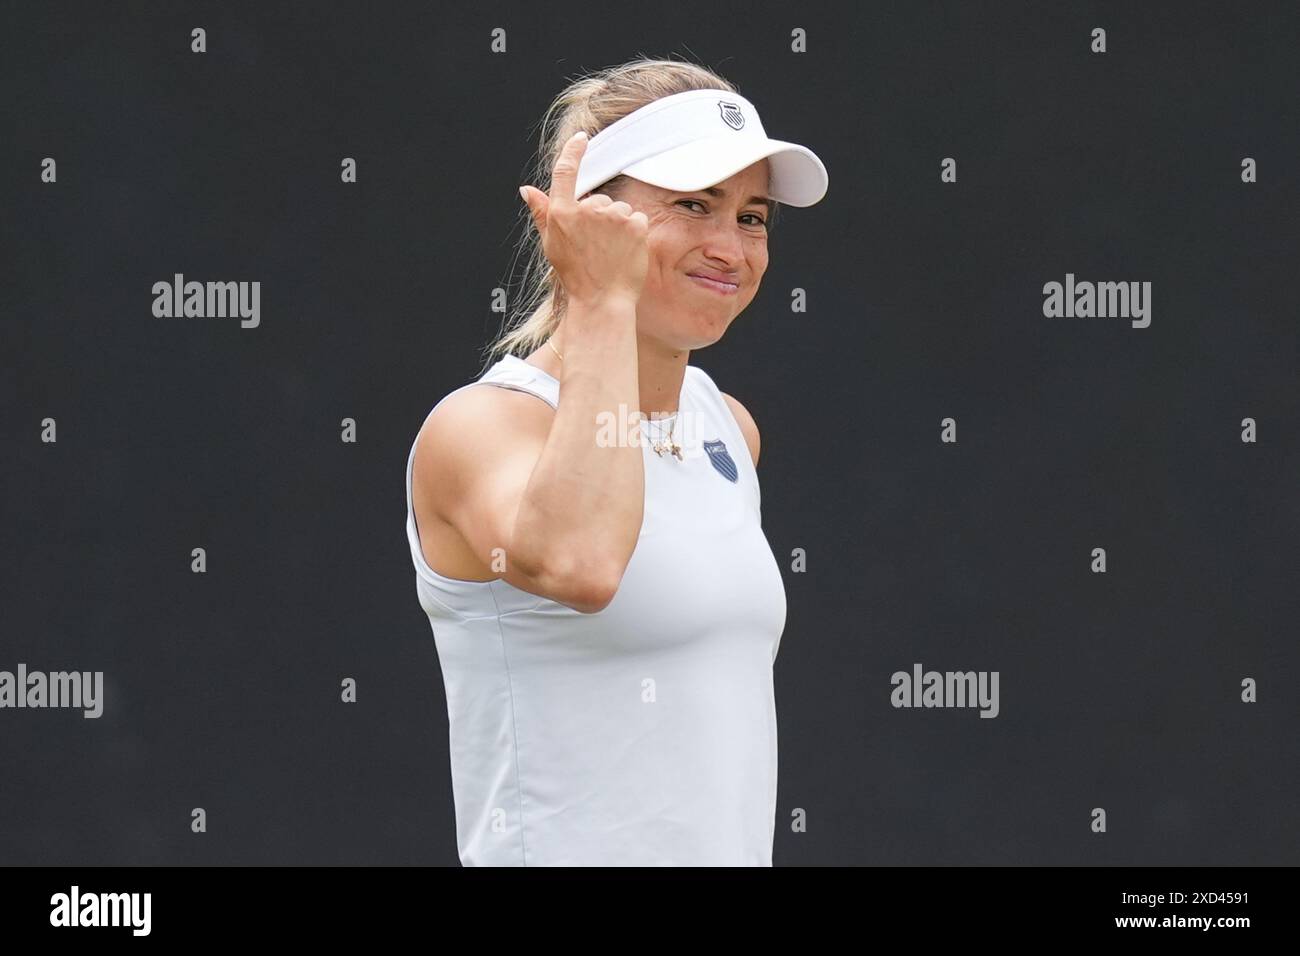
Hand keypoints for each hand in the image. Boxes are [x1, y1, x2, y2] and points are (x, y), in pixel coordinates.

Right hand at [519, 131, 648, 304]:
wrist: (601, 300)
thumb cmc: (575, 276)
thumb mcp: (551, 244)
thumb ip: (542, 212)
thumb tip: (526, 189)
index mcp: (562, 213)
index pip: (566, 171)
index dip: (573, 151)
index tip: (581, 139)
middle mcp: (587, 209)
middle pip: (598, 200)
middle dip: (599, 217)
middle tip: (595, 246)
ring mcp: (613, 216)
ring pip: (619, 209)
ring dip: (617, 225)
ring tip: (610, 251)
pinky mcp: (635, 224)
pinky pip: (636, 218)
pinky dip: (634, 232)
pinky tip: (625, 251)